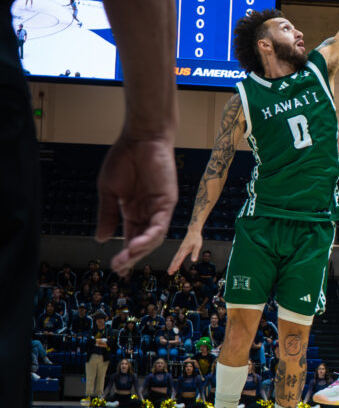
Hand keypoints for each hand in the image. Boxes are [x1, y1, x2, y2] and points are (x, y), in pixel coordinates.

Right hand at [96, 133, 177, 277]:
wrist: (139, 138)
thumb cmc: (124, 159)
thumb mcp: (109, 190)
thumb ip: (106, 214)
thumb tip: (101, 239)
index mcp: (134, 211)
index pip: (131, 239)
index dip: (125, 255)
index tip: (116, 269)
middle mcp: (148, 213)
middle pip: (143, 242)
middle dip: (132, 257)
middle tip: (119, 268)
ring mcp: (160, 208)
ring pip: (153, 237)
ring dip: (140, 250)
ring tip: (126, 259)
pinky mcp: (168, 201)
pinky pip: (161, 224)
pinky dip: (150, 236)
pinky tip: (137, 244)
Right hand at [168, 229, 203, 273]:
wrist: (193, 231)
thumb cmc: (196, 238)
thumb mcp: (198, 245)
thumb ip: (195, 253)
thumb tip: (194, 260)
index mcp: (184, 250)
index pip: (179, 259)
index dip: (176, 265)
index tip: (173, 270)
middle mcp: (181, 250)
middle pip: (175, 259)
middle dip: (172, 266)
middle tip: (169, 273)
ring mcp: (180, 249)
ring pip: (175, 258)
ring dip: (172, 264)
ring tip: (170, 270)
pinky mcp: (181, 248)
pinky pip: (176, 256)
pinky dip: (174, 260)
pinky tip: (174, 263)